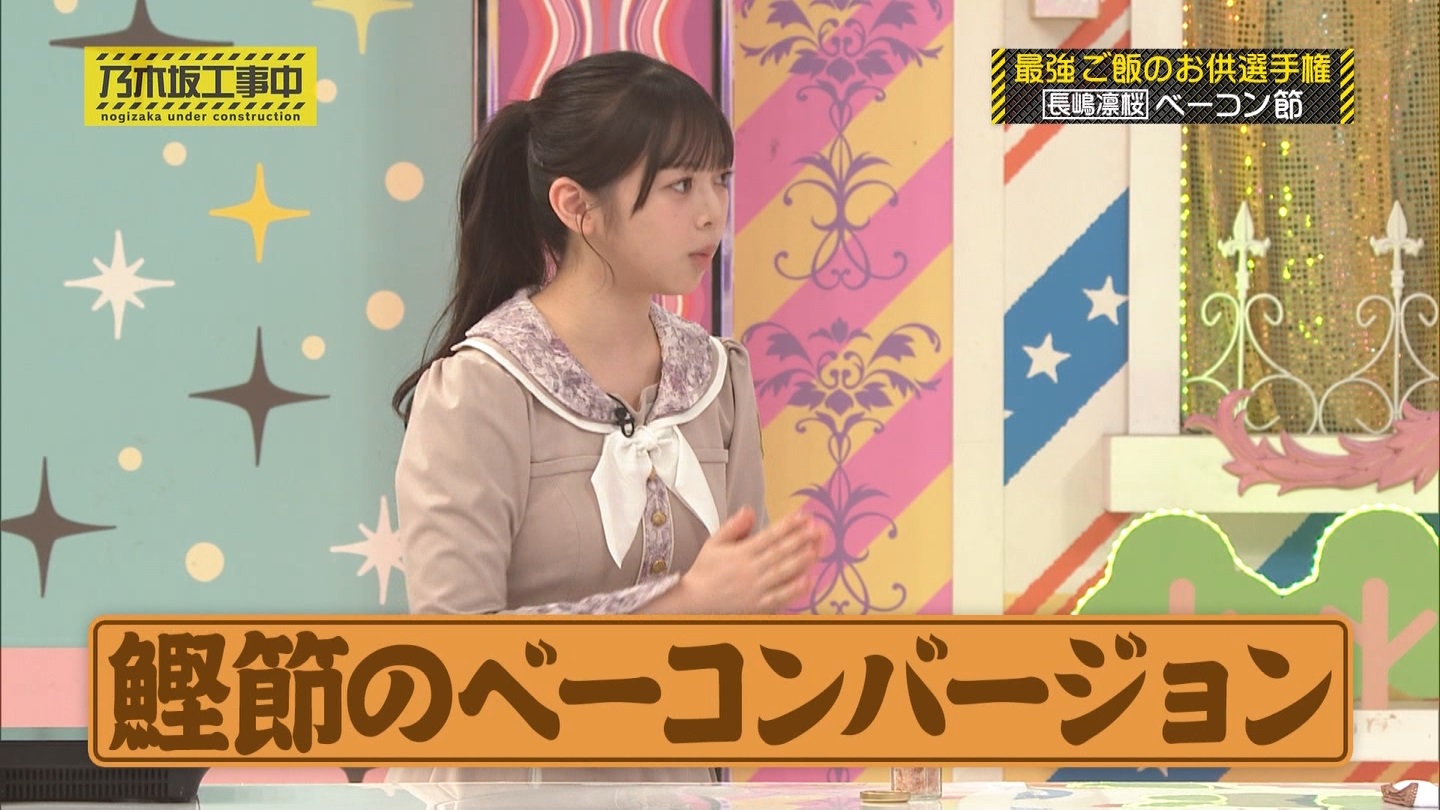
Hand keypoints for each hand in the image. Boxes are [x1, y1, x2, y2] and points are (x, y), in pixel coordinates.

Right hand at [667, 507, 823, 614]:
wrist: (693, 602)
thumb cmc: (704, 571)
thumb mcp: (714, 543)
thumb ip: (733, 526)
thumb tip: (749, 510)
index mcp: (741, 552)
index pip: (770, 535)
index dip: (788, 525)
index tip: (804, 516)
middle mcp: (750, 569)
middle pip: (781, 551)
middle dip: (802, 538)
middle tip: (820, 528)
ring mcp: (756, 588)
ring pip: (784, 571)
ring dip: (802, 559)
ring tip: (818, 548)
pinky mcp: (758, 606)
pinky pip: (780, 596)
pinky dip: (795, 588)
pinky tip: (809, 579)